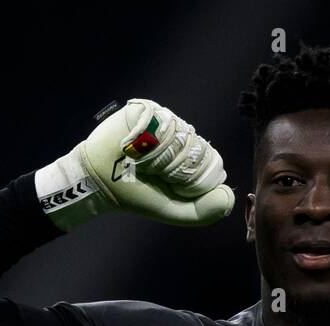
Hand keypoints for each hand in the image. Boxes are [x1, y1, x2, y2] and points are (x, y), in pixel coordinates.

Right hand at [35, 98, 233, 231]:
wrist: (99, 182)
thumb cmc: (136, 195)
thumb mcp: (173, 211)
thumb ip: (203, 212)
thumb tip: (229, 195)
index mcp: (190, 156)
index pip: (210, 161)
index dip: (191, 178)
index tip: (168, 185)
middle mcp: (180, 135)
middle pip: (197, 147)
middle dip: (174, 168)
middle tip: (151, 173)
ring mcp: (164, 120)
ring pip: (180, 134)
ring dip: (159, 156)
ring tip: (140, 162)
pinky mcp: (146, 110)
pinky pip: (161, 122)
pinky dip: (146, 141)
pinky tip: (132, 148)